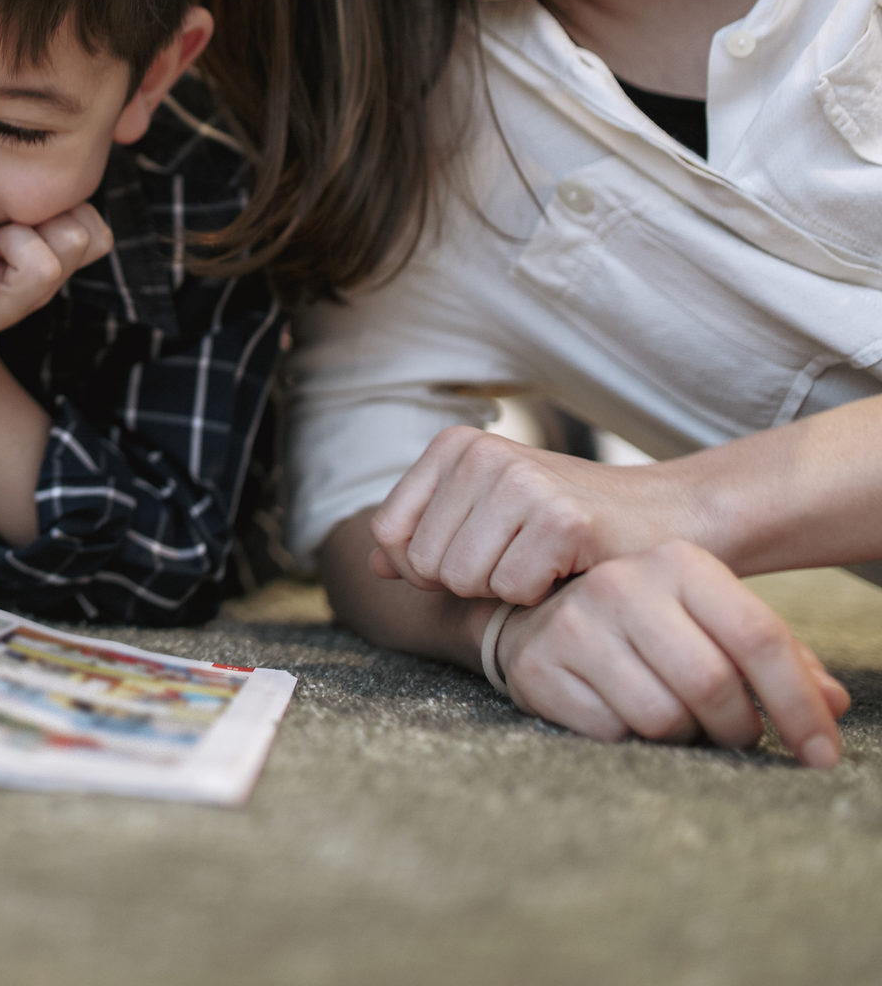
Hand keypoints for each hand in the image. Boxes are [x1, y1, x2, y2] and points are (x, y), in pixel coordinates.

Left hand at [0, 203, 112, 377]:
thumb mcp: (10, 248)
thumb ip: (33, 219)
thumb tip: (47, 168)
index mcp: (51, 270)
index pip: (98, 235)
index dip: (72, 213)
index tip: (29, 215)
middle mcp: (37, 291)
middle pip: (78, 241)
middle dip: (42, 221)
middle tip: (4, 229)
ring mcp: (5, 305)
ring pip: (46, 264)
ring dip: (13, 239)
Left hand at [369, 427, 697, 604]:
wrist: (672, 513)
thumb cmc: (570, 522)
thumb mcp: (487, 517)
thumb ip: (426, 535)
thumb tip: (371, 563)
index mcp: (454, 447)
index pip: (388, 532)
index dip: (420, 566)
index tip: (473, 556)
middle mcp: (482, 454)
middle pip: (423, 563)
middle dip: (467, 581)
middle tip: (518, 559)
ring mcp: (522, 483)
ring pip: (462, 580)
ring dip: (504, 590)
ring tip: (542, 560)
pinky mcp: (561, 519)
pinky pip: (511, 591)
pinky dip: (539, 595)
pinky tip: (567, 568)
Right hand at [494, 540, 849, 765]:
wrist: (532, 616)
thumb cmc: (641, 624)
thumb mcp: (709, 620)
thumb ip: (774, 656)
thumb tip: (833, 702)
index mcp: (677, 562)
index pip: (759, 637)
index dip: (801, 705)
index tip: (821, 754)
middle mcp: (621, 582)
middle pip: (713, 684)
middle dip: (738, 729)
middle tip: (737, 736)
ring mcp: (573, 624)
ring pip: (662, 717)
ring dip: (683, 737)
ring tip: (677, 720)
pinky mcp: (537, 667)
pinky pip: (611, 733)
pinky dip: (630, 739)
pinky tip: (623, 714)